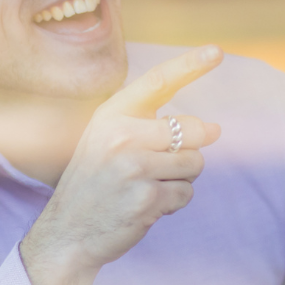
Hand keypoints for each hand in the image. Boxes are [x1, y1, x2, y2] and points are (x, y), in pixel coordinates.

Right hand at [19, 46, 223, 284]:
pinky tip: (145, 207)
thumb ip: (150, 127)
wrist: (67, 233)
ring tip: (147, 187)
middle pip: (192, 130)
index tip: (216, 51)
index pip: (158, 82)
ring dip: (180, 179)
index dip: (190, 64)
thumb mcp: (107, 141)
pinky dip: (173, 203)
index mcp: (111, 116)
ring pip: (194, 164)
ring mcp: (134, 169)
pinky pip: (186, 194)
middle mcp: (121, 137)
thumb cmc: (96, 183)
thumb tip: (214, 128)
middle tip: (161, 166)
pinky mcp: (147, 199)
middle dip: (191, 149)